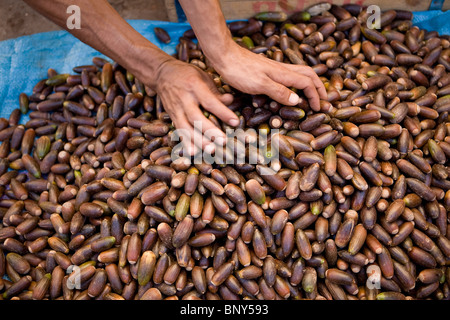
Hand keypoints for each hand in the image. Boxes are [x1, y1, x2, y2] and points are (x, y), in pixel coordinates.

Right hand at [153, 58, 239, 154]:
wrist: (162, 73)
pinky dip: (185, 143)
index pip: (210, 101)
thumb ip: (216, 91)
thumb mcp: (203, 77)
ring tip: (210, 150)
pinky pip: (179, 131)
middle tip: (223, 141)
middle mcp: (184, 99)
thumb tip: (230, 101)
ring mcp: (176, 109)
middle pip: (196, 117)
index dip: (223, 112)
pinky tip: (193, 153)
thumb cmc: (188, 75)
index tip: (235, 122)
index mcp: (194, 86)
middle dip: (210, 131)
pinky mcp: (172, 116)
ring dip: (198, 141)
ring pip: (186, 128)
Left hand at [210, 41, 327, 110]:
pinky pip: (288, 76)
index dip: (315, 96)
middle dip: (318, 87)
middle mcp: (282, 70)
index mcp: (283, 73)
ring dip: (309, 84)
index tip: (318, 109)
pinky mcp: (267, 71)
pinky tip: (290, 89)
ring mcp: (275, 69)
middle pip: (308, 75)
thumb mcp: (260, 84)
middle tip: (323, 100)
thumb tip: (298, 100)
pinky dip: (296, 83)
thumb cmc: (240, 71)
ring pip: (300, 74)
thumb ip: (279, 92)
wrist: (224, 56)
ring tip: (312, 95)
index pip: (307, 83)